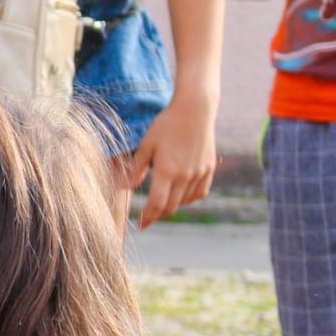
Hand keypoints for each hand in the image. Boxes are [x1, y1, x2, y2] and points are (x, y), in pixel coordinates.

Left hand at [119, 92, 216, 229]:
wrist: (195, 109)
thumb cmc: (166, 124)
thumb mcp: (146, 144)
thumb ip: (137, 168)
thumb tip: (127, 187)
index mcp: (167, 170)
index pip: (156, 204)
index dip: (148, 218)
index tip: (141, 225)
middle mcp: (185, 175)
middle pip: (171, 207)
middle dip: (158, 215)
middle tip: (149, 217)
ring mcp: (199, 172)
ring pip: (185, 201)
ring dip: (172, 206)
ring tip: (162, 203)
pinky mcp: (208, 168)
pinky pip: (200, 192)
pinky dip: (189, 198)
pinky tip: (180, 195)